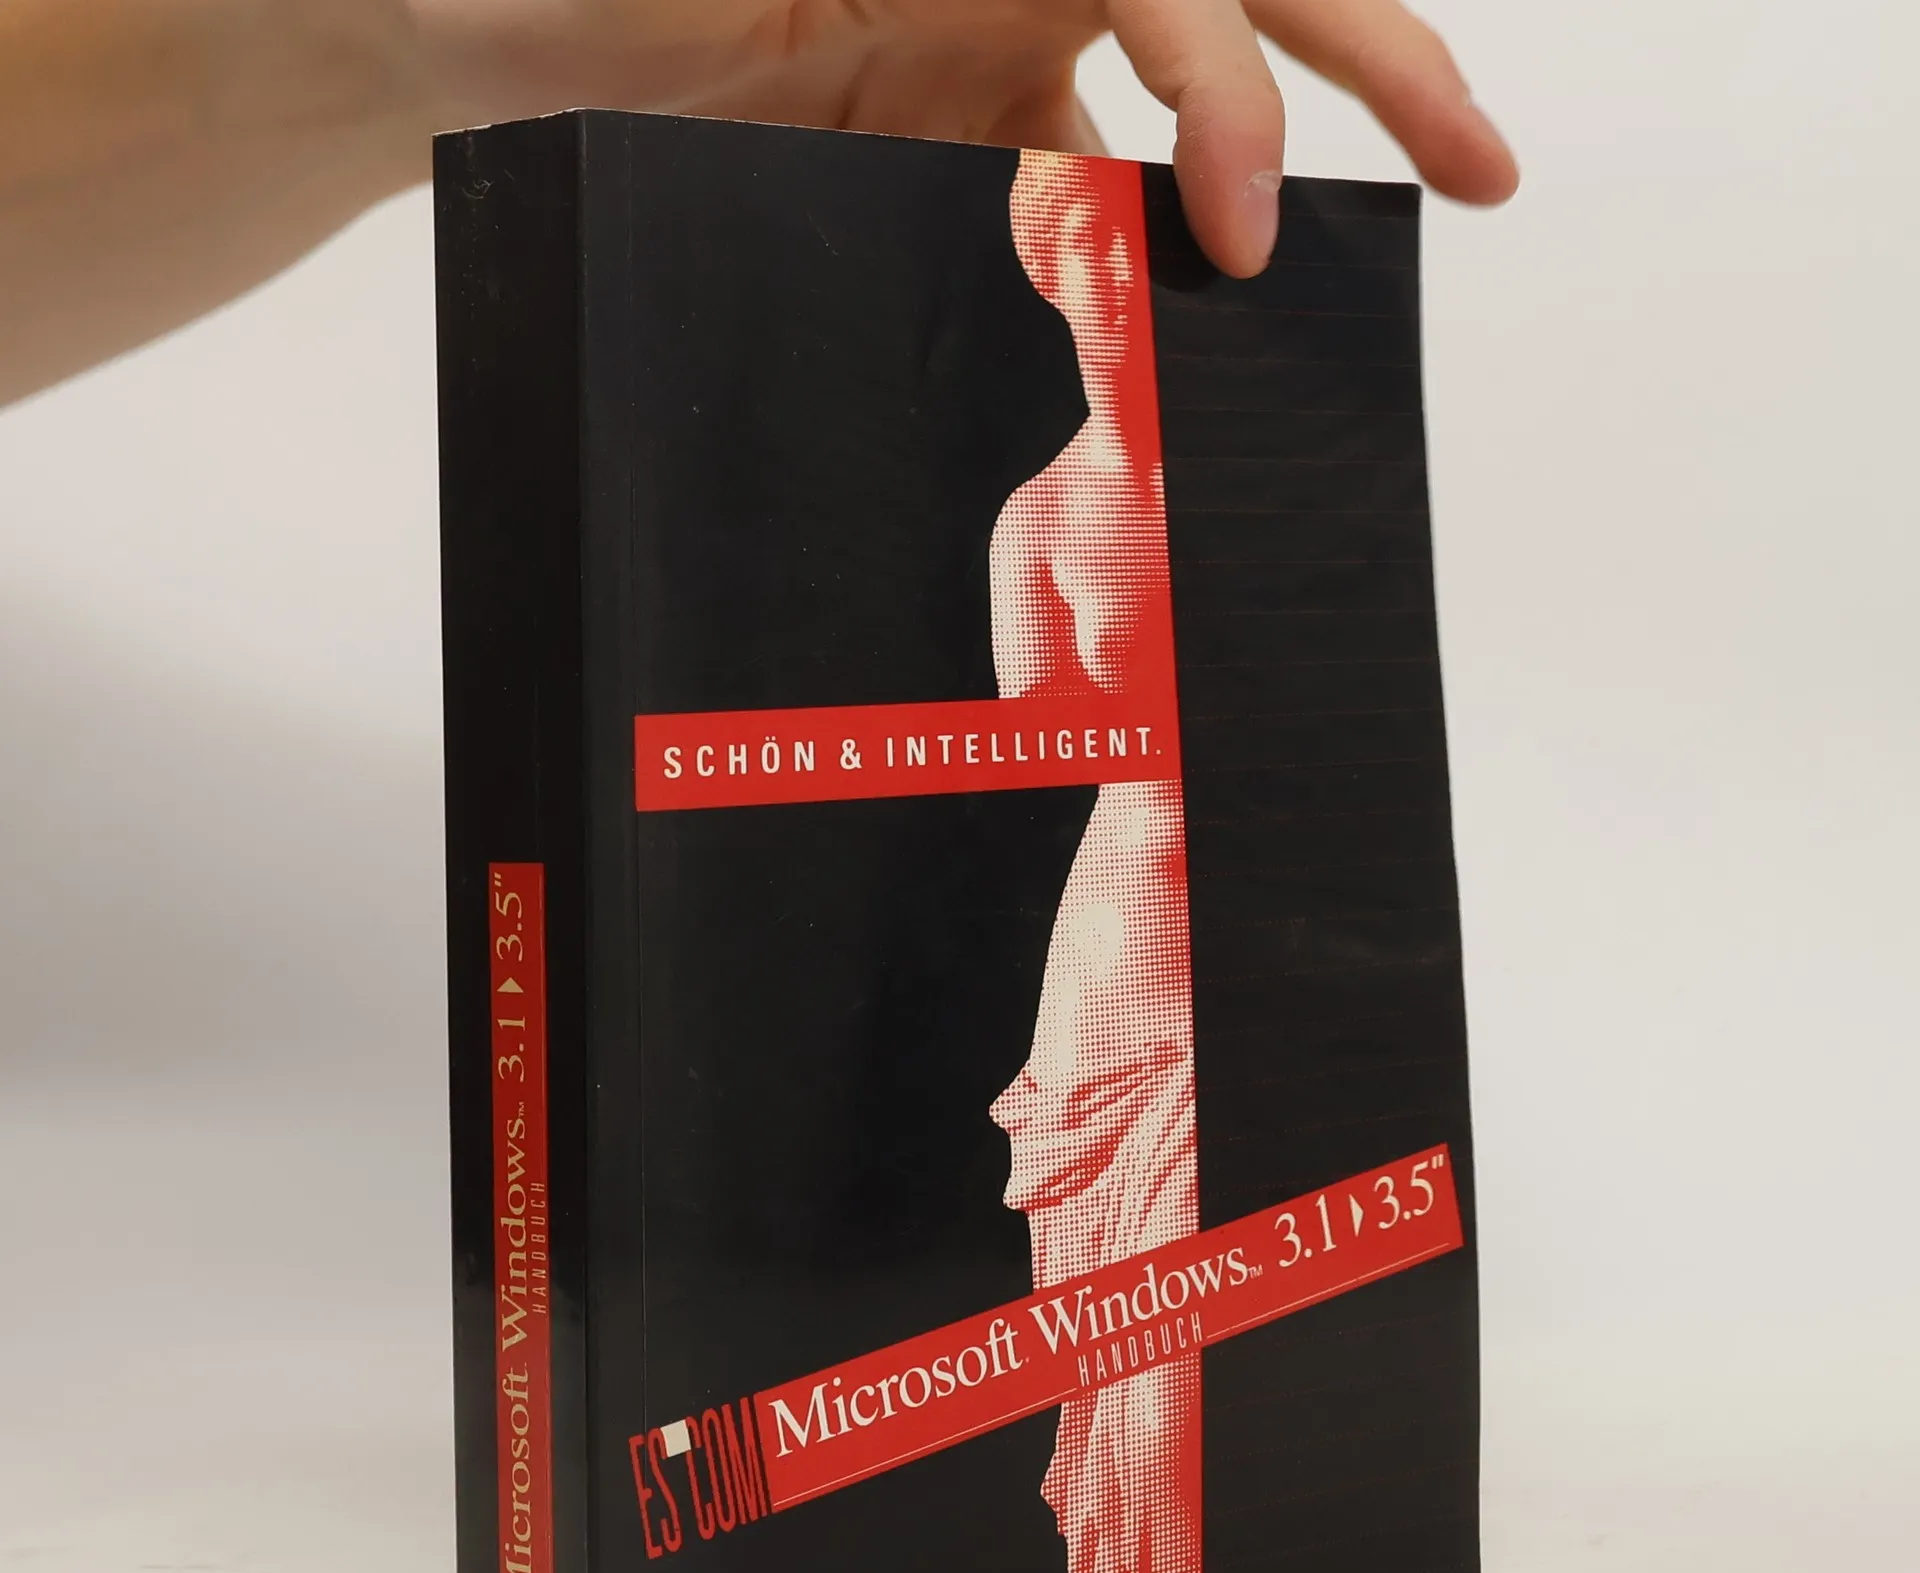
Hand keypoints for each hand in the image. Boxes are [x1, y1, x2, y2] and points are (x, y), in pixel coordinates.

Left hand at [403, 0, 1517, 275]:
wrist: (442, 26)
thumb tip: (1070, 26)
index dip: (1234, 65)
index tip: (1231, 216)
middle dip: (1372, 60)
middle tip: (1485, 166)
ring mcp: (968, 45)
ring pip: (1161, 99)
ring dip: (1248, 176)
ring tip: (1316, 286)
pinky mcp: (923, 136)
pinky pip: (1052, 197)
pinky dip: (1102, 261)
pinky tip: (1132, 335)